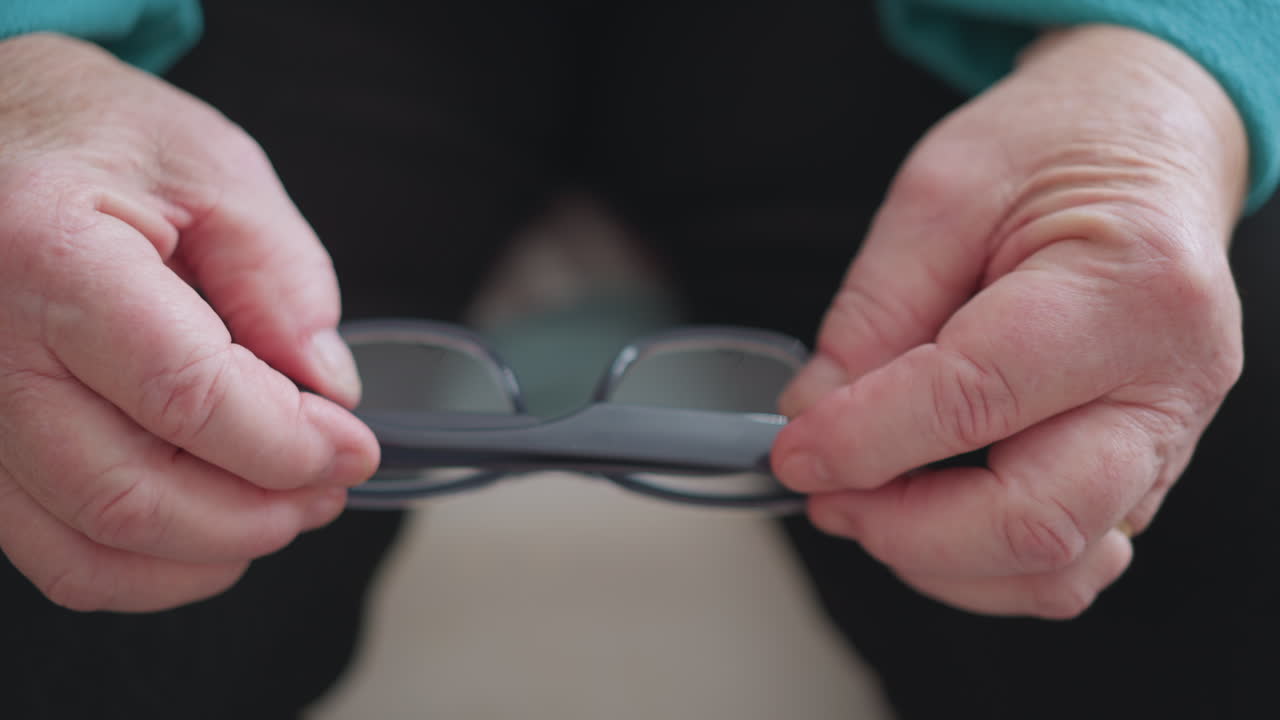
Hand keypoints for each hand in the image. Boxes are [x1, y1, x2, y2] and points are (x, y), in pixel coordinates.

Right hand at [0, 34, 378, 611]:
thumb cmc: (90, 136)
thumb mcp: (211, 166)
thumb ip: (281, 276)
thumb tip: (328, 390)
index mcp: (47, 255)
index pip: (186, 397)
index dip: (291, 444)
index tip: (355, 447)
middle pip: (131, 496)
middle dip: (258, 514)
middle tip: (327, 488)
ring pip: (88, 552)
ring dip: (209, 554)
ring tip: (282, 511)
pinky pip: (53, 555)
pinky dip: (148, 565)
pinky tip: (211, 527)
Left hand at [773, 25, 1247, 617]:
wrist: (1147, 141)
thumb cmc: (1055, 148)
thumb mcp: (941, 193)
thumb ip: (873, 314)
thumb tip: (812, 418)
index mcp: (1126, 287)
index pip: (975, 397)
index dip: (863, 439)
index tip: (791, 451)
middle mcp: (1169, 380)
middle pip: (1033, 521)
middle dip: (902, 530)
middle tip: (824, 492)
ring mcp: (1168, 438)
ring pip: (1057, 568)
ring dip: (939, 561)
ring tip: (867, 502)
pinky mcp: (1146, 471)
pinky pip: (1067, 559)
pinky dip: (980, 562)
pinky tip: (925, 512)